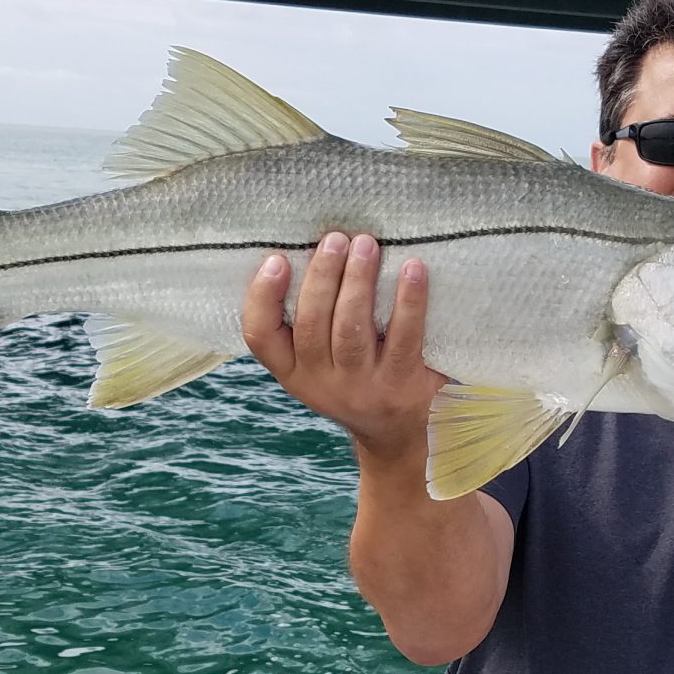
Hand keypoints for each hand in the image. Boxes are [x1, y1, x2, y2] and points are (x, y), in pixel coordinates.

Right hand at [240, 232, 447, 463]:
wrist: (401, 434)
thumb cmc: (358, 378)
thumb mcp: (321, 363)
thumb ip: (311, 320)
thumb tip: (314, 248)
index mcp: (293, 372)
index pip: (260, 337)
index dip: (262, 297)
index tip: (276, 260)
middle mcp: (321, 383)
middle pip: (312, 324)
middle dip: (322, 276)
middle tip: (335, 239)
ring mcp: (362, 387)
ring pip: (351, 329)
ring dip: (357, 282)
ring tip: (366, 245)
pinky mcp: (401, 385)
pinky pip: (403, 338)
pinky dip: (408, 300)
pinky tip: (413, 269)